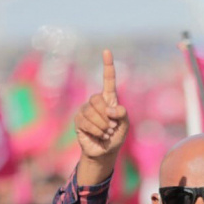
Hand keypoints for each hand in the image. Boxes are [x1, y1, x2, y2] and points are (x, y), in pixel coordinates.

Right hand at [74, 49, 128, 177]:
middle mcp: (96, 102)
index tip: (107, 51)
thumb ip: (122, 114)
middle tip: (112, 127)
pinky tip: (99, 135)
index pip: (108, 80)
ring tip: (106, 133)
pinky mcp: (78, 120)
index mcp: (109, 100)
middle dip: (107, 116)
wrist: (105, 152)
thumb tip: (110, 109)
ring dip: (103, 126)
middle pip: (97, 99)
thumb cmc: (116, 136)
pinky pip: (86, 122)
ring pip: (91, 112)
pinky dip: (96, 131)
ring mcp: (85, 110)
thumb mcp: (125, 126)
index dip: (107, 66)